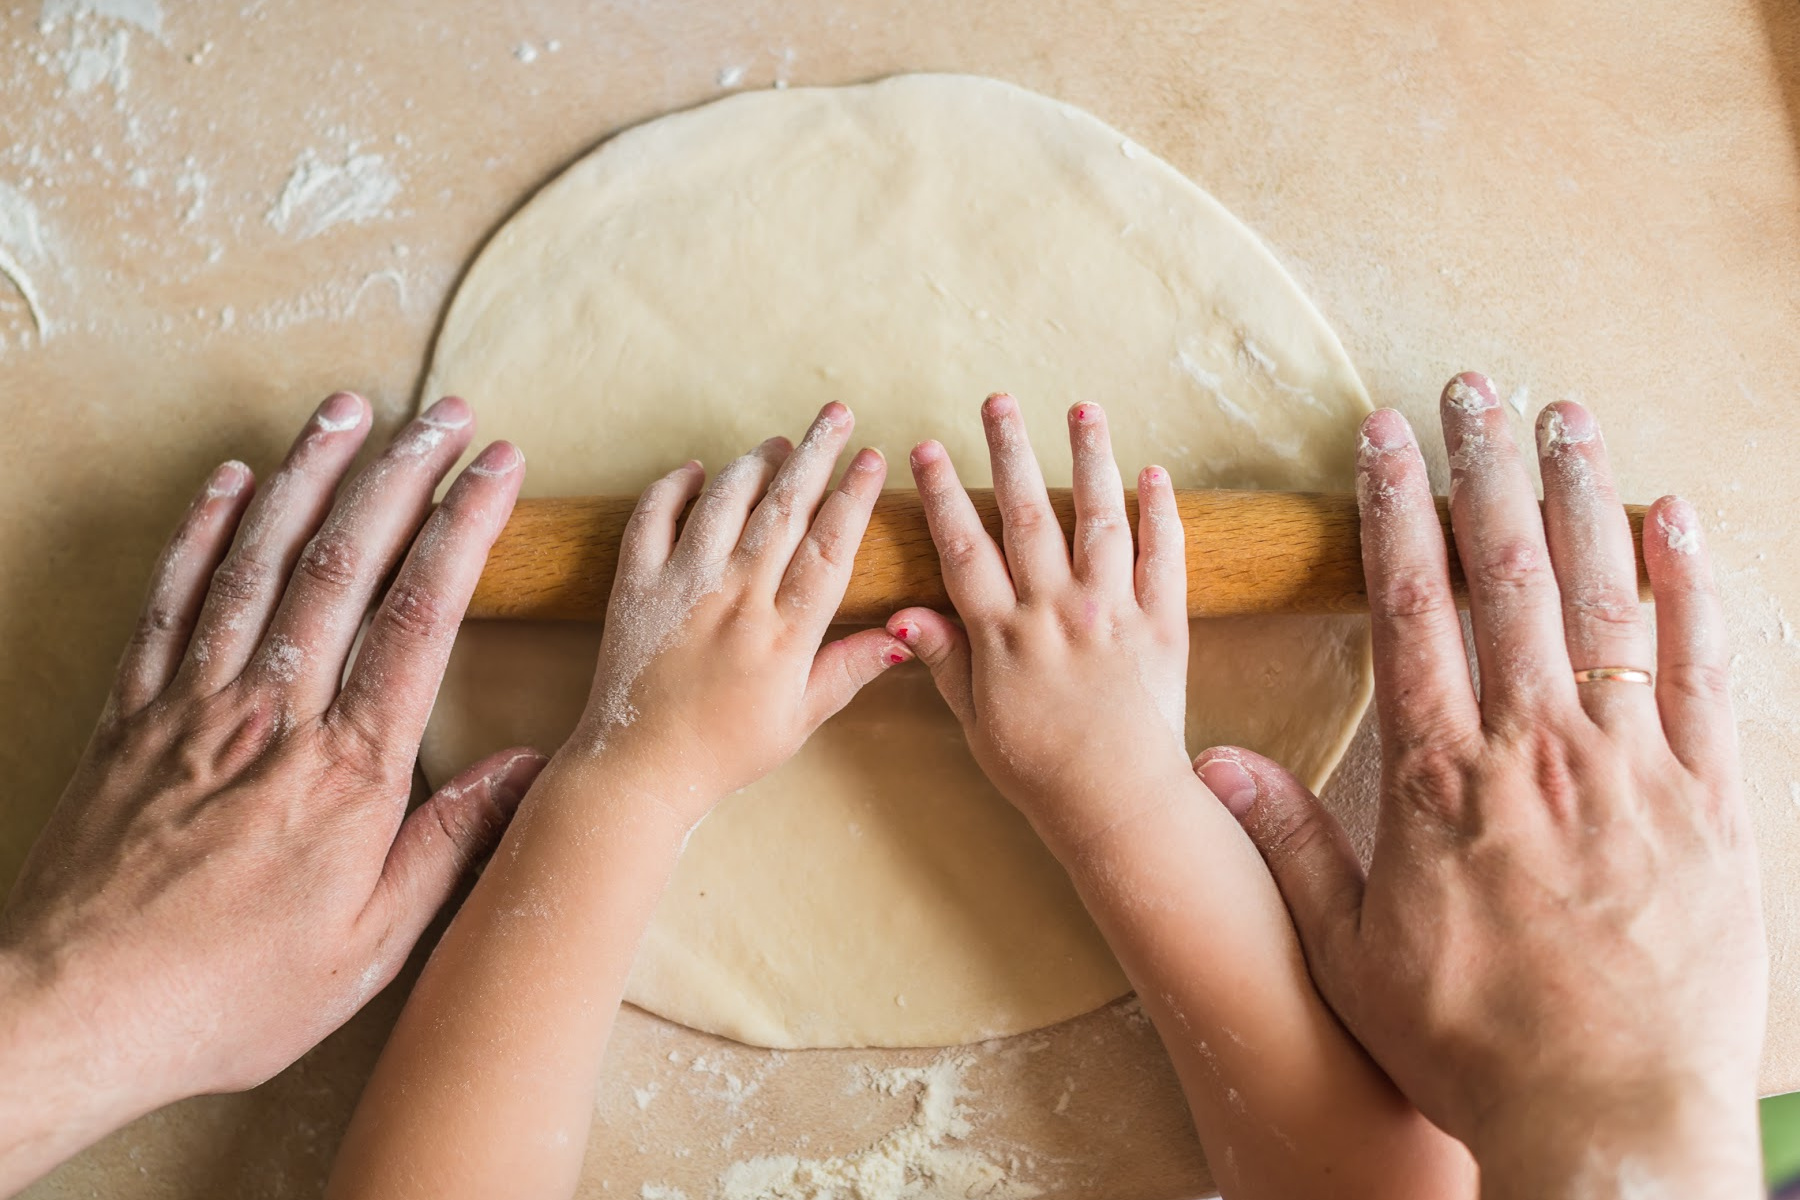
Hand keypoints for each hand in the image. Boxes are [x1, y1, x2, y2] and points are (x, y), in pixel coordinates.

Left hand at [0, 393, 543, 1188]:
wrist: (73, 1010)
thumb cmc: (228, 991)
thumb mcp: (371, 945)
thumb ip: (451, 845)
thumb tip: (524, 769)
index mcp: (348, 768)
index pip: (420, 616)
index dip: (463, 528)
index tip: (496, 468)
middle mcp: (273, 713)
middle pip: (344, 562)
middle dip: (400, 473)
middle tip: (442, 414)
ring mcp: (193, 703)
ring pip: (258, 558)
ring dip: (307, 474)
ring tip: (347, 409)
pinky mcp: (131, 713)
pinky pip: (169, 598)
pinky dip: (201, 530)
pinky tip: (228, 481)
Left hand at [566, 401, 911, 821]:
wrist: (637, 770)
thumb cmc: (723, 752)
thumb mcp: (798, 721)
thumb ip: (847, 670)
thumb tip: (901, 635)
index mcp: (782, 635)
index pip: (829, 548)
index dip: (854, 497)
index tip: (872, 458)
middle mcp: (735, 600)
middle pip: (783, 509)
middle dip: (814, 454)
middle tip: (836, 414)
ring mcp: (681, 588)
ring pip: (723, 503)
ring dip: (753, 464)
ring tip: (779, 442)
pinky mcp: (634, 587)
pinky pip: (652, 519)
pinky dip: (672, 487)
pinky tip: (694, 471)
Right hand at [887, 393, 1190, 851]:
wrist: (1118, 804)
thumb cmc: (1039, 770)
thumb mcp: (975, 721)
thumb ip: (945, 660)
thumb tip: (901, 613)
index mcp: (1005, 635)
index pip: (964, 547)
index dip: (942, 494)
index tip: (925, 448)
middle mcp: (1058, 611)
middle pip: (1027, 514)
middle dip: (1009, 451)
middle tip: (998, 401)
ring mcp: (1114, 612)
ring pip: (1099, 518)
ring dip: (1089, 458)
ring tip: (1082, 409)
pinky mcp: (1163, 625)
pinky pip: (1164, 557)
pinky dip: (1160, 512)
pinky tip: (1153, 474)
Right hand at [1194, 374, 1763, 1196]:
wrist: (1610, 1117)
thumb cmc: (1473, 1039)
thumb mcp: (1350, 953)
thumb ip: (1287, 845)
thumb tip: (1214, 761)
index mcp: (1439, 777)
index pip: (1413, 608)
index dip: (1396, 509)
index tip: (1384, 436)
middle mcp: (1534, 749)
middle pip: (1505, 576)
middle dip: (1484, 470)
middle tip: (1470, 388)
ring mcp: (1630, 767)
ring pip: (1603, 601)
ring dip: (1579, 499)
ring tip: (1562, 417)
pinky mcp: (1709, 800)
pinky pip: (1704, 671)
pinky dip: (1691, 587)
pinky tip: (1673, 518)